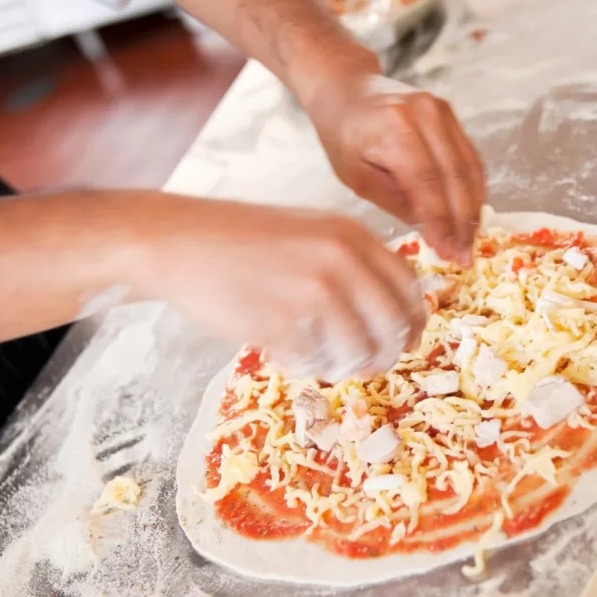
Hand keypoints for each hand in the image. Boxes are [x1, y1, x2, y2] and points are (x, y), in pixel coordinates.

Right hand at [136, 195, 426, 380]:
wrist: (180, 241)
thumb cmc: (244, 239)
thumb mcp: (311, 231)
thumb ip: (353, 262)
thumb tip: (389, 314)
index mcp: (351, 235)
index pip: (408, 287)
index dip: (415, 321)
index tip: (408, 340)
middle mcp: (340, 262)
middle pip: (391, 326)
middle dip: (387, 354)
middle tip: (371, 365)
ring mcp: (311, 294)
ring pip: (356, 351)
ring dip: (345, 365)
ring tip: (321, 358)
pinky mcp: (281, 324)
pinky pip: (314, 362)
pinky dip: (305, 365)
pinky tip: (286, 352)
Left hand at [307, 74, 485, 265]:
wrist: (347, 91)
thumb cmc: (343, 137)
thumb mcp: (356, 177)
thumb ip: (394, 200)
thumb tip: (432, 228)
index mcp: (395, 129)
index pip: (428, 184)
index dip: (441, 222)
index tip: (447, 252)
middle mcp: (425, 114)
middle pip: (455, 177)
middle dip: (463, 222)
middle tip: (464, 257)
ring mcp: (442, 111)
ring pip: (470, 168)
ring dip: (474, 210)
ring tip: (470, 243)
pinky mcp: (451, 115)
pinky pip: (470, 158)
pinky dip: (473, 190)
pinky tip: (471, 216)